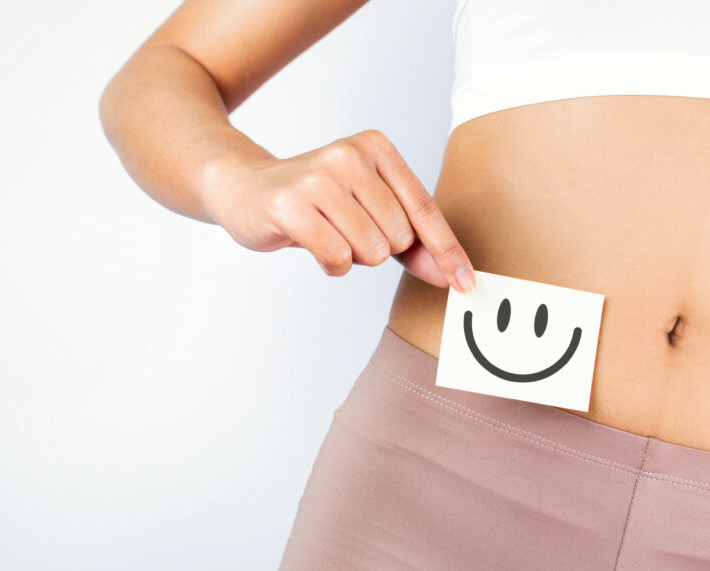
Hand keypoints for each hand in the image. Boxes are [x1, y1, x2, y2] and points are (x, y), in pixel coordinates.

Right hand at [202, 129, 475, 292]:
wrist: (244, 187)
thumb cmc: (316, 201)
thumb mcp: (370, 209)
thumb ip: (414, 241)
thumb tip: (453, 276)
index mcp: (377, 148)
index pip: (424, 209)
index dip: (447, 252)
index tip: (465, 283)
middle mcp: (350, 156)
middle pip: (398, 237)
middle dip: (378, 248)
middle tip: (346, 229)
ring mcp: (319, 178)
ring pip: (370, 250)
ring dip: (352, 256)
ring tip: (327, 232)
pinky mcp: (291, 204)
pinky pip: (337, 257)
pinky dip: (331, 264)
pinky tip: (312, 242)